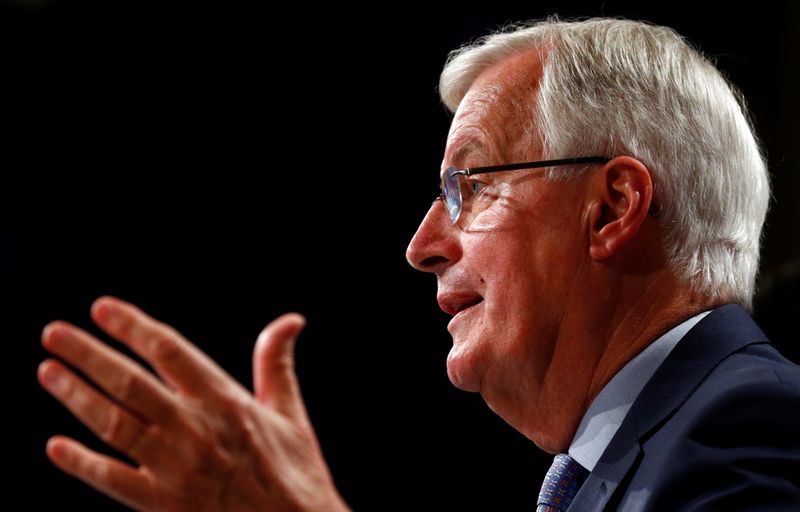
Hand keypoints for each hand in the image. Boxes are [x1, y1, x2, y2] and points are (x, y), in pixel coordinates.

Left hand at [38, 296, 347, 511]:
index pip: (169, 350)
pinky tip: (55, 447)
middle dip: (88, 354)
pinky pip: (112, 480)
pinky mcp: (162, 504)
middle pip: (130, 382)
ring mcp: (174, 468)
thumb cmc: (295, 473)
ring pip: (114, 424)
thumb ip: (276, 362)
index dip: (133, 327)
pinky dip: (82, 464)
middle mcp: (194, 428)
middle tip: (53, 333)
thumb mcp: (289, 413)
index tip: (102, 310)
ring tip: (48, 372)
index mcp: (225, 401)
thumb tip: (290, 321)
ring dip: (76, 397)